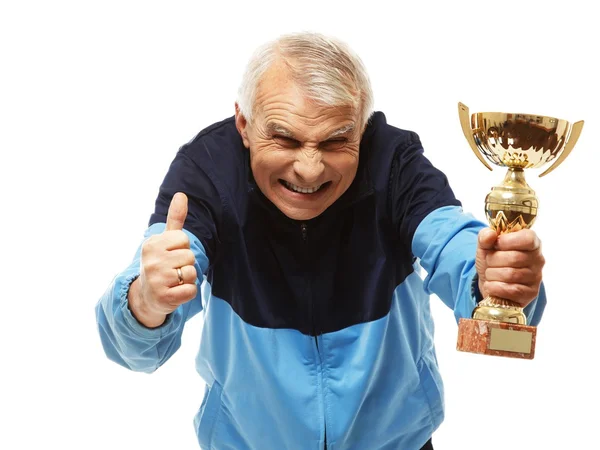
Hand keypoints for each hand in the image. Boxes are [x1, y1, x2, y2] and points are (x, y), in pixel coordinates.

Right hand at [128, 192, 197, 326]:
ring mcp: (156, 280)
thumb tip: (181, 194)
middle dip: (185, 265)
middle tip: (171, 270)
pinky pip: (191, 290)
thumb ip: (175, 218)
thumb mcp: (165, 240)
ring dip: (187, 279)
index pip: (184, 240)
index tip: (170, 255)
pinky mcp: (164, 298)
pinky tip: (174, 292)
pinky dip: (187, 292)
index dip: (182, 248)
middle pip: (190, 256)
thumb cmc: (160, 264)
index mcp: (151, 244)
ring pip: (191, 273)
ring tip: (173, 281)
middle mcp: (151, 261)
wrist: (146, 297)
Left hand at [475, 228, 544, 307]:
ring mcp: (536, 277)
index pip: (528, 238)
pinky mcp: (531, 293)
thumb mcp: (485, 245)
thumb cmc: (493, 260)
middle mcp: (538, 259)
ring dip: (492, 274)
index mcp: (531, 242)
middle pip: (514, 258)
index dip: (507, 241)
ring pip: (510, 275)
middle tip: (489, 262)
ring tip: (490, 274)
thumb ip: (485, 237)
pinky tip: (491, 285)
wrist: (490, 282)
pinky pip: (511, 290)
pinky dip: (494, 287)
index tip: (496, 244)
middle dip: (493, 260)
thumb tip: (490, 234)